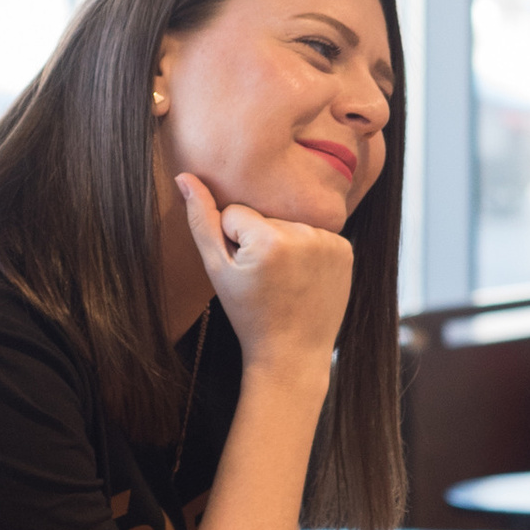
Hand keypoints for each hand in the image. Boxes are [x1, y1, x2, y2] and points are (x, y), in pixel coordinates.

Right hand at [177, 172, 350, 371]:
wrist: (292, 353)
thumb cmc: (248, 314)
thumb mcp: (217, 270)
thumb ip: (200, 220)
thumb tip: (184, 176)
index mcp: (269, 239)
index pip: (235, 213)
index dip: (232, 242)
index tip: (245, 273)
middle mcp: (304, 234)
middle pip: (265, 218)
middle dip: (259, 241)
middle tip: (266, 280)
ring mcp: (329, 242)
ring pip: (289, 224)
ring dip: (284, 245)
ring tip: (284, 281)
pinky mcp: (345, 249)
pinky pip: (314, 234)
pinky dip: (307, 252)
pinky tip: (304, 278)